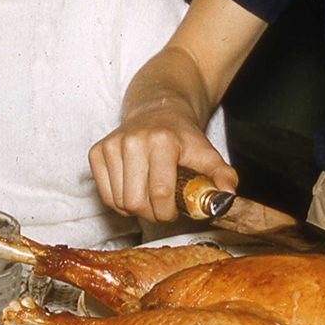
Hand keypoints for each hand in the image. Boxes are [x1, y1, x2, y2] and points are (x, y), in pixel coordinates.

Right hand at [89, 103, 237, 223]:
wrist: (157, 111)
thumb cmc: (182, 137)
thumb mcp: (207, 153)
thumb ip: (221, 175)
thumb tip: (227, 197)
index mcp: (162, 141)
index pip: (160, 192)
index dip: (167, 212)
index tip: (174, 211)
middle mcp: (133, 140)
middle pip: (136, 201)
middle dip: (151, 213)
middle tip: (161, 207)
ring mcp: (112, 145)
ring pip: (119, 202)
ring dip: (135, 209)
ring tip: (149, 197)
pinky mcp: (97, 151)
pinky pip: (105, 195)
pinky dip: (119, 202)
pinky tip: (133, 190)